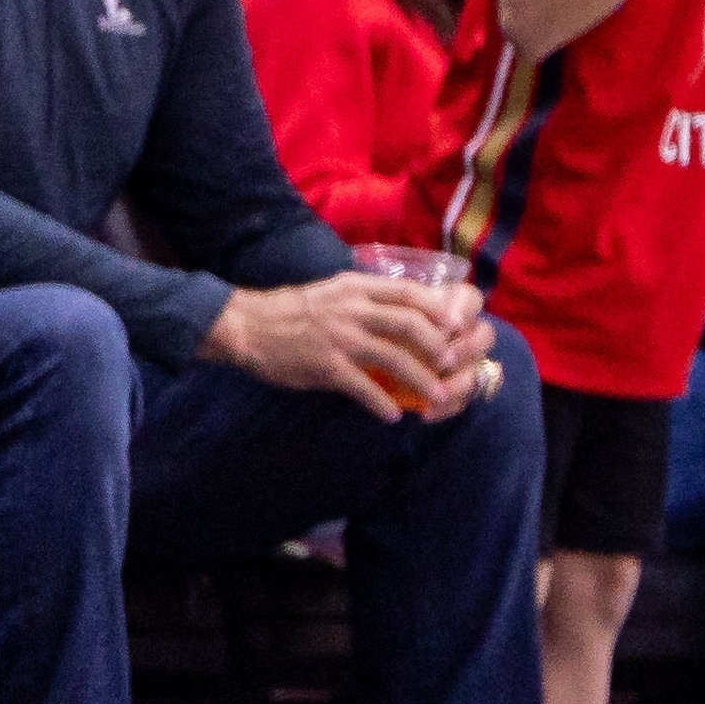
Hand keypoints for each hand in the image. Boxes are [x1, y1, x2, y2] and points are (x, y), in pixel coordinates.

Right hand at [204, 271, 493, 421]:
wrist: (248, 326)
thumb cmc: (292, 311)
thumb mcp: (333, 292)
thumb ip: (366, 298)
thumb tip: (403, 310)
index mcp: (356, 288)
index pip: (408, 292)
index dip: (438, 308)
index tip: (456, 325)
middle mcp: (352, 310)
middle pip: (409, 323)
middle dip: (437, 345)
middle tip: (451, 363)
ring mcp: (340, 338)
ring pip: (394, 357)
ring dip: (421, 379)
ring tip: (437, 395)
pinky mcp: (326, 366)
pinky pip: (363, 387)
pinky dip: (381, 403)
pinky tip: (392, 415)